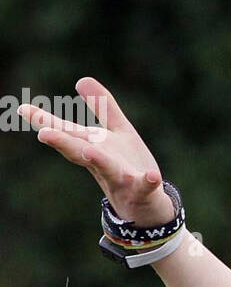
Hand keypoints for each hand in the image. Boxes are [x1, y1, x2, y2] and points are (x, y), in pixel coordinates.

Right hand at [18, 76, 174, 227]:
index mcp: (95, 148)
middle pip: (80, 152)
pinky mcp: (145, 191)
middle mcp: (103, 164)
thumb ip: (103, 107)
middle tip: (43, 134)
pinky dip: (149, 181)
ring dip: (98, 160)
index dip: (46, 122)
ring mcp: (123, 179)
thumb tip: (81, 79)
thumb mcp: (118, 132)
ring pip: (108, 170)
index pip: (68, 133)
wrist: (147, 207)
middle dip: (63, 143)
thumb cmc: (128, 166)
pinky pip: (147, 186)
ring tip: (88, 152)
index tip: (22, 109)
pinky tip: (152, 176)